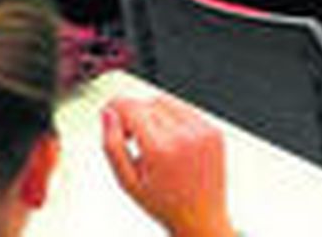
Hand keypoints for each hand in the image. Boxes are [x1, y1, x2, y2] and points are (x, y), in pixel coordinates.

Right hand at [102, 97, 235, 236]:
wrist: (203, 220)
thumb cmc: (166, 205)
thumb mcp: (127, 181)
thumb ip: (112, 144)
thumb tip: (108, 114)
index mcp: (161, 149)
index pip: (131, 107)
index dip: (115, 107)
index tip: (111, 115)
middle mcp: (185, 137)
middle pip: (147, 103)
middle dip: (134, 114)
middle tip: (131, 137)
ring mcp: (203, 133)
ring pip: (165, 102)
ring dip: (153, 114)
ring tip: (152, 139)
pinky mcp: (214, 132)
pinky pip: (185, 110)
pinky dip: (172, 119)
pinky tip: (170, 141)